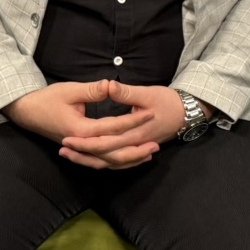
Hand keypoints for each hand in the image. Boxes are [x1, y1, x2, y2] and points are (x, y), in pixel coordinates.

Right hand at [5, 80, 155, 154]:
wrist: (27, 112)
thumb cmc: (47, 99)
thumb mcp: (69, 90)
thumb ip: (92, 90)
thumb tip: (110, 85)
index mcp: (80, 129)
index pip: (113, 128)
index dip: (133, 120)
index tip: (150, 113)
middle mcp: (82, 144)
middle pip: (113, 153)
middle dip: (136, 150)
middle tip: (156, 145)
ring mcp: (80, 150)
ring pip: (108, 162)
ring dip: (129, 160)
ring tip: (148, 155)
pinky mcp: (80, 150)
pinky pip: (101, 161)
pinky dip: (117, 162)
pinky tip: (130, 159)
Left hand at [58, 81, 201, 170]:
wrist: (186, 112)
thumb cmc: (168, 101)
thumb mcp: (148, 93)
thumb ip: (127, 93)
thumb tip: (110, 86)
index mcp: (135, 133)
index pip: (105, 142)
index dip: (84, 142)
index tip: (66, 138)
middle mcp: (134, 145)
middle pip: (104, 157)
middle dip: (82, 155)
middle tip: (62, 149)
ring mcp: (136, 149)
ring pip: (110, 162)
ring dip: (90, 160)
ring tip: (70, 155)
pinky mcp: (136, 149)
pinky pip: (117, 161)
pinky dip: (103, 162)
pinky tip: (90, 158)